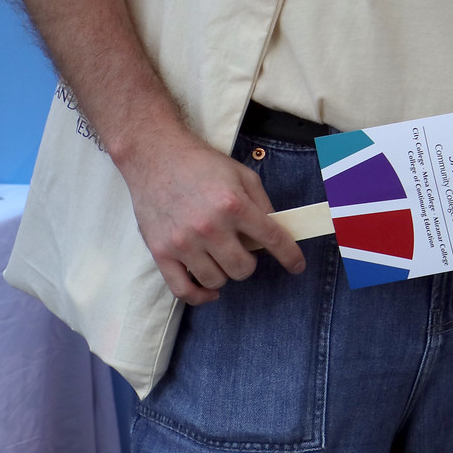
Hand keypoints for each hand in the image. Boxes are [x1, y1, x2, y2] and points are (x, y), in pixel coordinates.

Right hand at [114, 120, 304, 303]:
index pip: (272, 239)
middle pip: (243, 268)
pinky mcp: (160, 252)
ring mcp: (183, 242)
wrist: (155, 157)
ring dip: (225, 274)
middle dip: (249, 262)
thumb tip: (276, 231)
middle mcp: (209, 227)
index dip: (290, 256)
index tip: (297, 266)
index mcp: (234, 205)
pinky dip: (200, 296)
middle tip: (243, 250)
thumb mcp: (243, 176)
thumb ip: (262, 204)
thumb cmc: (202, 165)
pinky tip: (209, 289)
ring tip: (221, 258)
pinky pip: (183, 290)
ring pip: (216, 280)